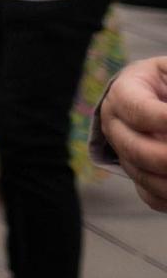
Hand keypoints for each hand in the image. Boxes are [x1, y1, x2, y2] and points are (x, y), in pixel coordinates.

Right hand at [101, 58, 166, 211]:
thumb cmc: (165, 81)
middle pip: (136, 150)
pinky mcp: (137, 174)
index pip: (139, 111)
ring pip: (143, 176)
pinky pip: (151, 196)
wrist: (149, 94)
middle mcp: (116, 126)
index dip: (165, 120)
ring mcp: (124, 153)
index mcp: (122, 94)